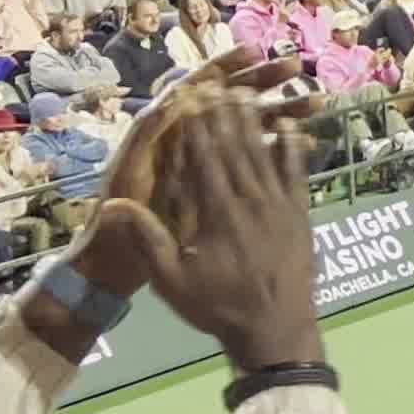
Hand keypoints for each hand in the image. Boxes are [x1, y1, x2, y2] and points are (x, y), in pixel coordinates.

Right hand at [90, 76, 321, 374]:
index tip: (186, 98)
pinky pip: (297, 175)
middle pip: (234, 148)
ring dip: (255, 123)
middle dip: (223, 114)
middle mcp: (251, 202)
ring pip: (265, 155)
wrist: (277, 330)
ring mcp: (280, 207)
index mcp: (217, 214)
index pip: (202, 160)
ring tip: (247, 93)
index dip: (194, 126)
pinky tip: (291, 127)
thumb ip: (146, 240)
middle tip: (215, 83)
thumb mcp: (172, 280)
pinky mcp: (301, 216)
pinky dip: (293, 150)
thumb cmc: (218, 308)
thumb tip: (112, 204)